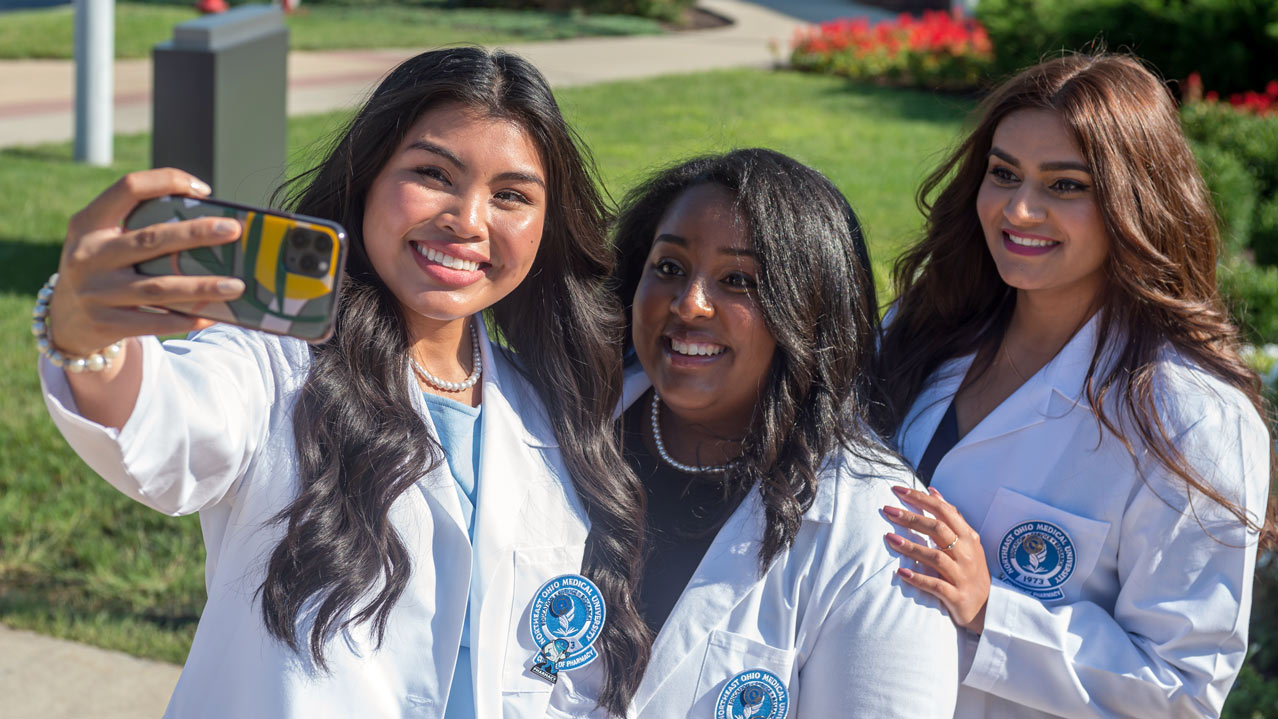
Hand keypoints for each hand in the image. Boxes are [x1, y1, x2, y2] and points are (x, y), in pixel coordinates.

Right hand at [48, 168, 244, 359]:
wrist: (65, 320)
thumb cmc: (102, 267)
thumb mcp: (103, 240)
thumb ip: (139, 228)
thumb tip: (209, 223)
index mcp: (88, 223)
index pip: (128, 188)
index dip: (166, 181)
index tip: (203, 190)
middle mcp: (88, 254)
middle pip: (151, 240)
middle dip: (196, 233)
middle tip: (233, 230)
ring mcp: (95, 291)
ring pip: (158, 287)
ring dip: (201, 286)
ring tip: (236, 285)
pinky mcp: (106, 323)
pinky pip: (154, 321)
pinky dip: (186, 318)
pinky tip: (213, 315)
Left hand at [883, 485, 990, 633]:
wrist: (988, 607)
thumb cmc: (971, 570)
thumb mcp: (967, 541)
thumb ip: (951, 517)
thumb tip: (933, 492)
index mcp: (968, 537)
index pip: (944, 511)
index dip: (921, 499)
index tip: (898, 490)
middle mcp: (966, 554)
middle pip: (938, 530)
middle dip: (912, 518)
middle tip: (888, 510)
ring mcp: (962, 575)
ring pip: (936, 557)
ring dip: (911, 547)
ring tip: (890, 539)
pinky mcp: (957, 596)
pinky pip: (936, 585)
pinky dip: (918, 578)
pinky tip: (901, 572)